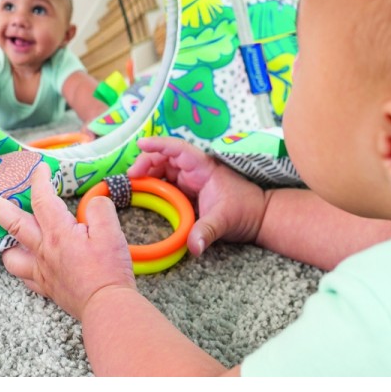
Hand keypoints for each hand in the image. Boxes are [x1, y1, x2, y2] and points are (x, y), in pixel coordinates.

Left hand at [0, 162, 135, 319]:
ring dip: (5, 242)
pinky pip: (25, 277)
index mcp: (58, 233)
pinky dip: (22, 266)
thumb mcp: (111, 232)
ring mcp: (41, 271)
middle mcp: (43, 250)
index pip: (42, 198)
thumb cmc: (108, 271)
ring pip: (10, 255)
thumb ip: (99, 209)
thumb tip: (92, 202)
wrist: (106, 307)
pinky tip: (28, 261)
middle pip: (12, 222)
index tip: (39, 168)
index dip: (39, 179)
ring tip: (6, 235)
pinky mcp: (46, 288)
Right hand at [127, 137, 267, 256]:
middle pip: (166, 157)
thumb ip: (207, 232)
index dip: (159, 144)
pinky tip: (143, 191)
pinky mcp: (189, 190)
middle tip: (132, 177)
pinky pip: (167, 182)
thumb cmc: (245, 212)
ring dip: (148, 172)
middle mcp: (195, 170)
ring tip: (133, 184)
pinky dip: (153, 183)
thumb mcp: (225, 221)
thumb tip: (193, 247)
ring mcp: (191, 179)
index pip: (179, 149)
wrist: (259, 217)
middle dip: (147, 161)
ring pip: (164, 168)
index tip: (142, 144)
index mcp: (204, 168)